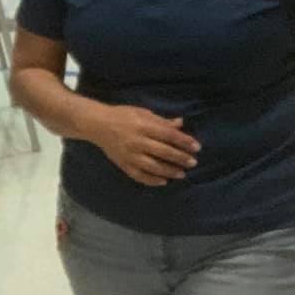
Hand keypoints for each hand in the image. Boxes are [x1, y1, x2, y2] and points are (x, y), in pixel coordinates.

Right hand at [81, 104, 200, 186]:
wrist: (97, 124)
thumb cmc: (122, 115)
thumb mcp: (143, 113)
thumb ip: (161, 121)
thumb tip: (181, 124)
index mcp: (143, 126)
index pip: (169, 135)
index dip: (184, 141)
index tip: (196, 147)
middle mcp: (137, 141)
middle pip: (163, 152)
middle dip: (180, 158)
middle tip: (193, 162)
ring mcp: (130, 155)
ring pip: (153, 166)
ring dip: (169, 171)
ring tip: (181, 174)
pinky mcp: (123, 164)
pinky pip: (139, 175)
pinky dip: (151, 180)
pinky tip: (163, 182)